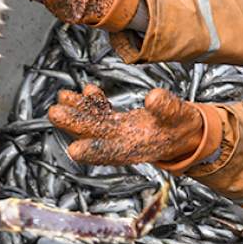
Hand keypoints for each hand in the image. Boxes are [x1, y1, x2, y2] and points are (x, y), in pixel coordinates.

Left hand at [48, 84, 203, 165]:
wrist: (187, 133)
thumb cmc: (184, 129)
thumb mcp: (181, 117)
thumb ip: (167, 107)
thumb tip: (153, 97)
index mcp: (138, 147)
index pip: (112, 152)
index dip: (93, 151)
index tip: (75, 149)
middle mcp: (124, 142)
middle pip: (95, 135)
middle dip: (74, 124)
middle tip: (55, 112)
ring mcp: (120, 132)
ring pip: (94, 122)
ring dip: (78, 111)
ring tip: (63, 97)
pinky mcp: (120, 122)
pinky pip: (102, 113)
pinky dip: (93, 103)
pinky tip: (88, 91)